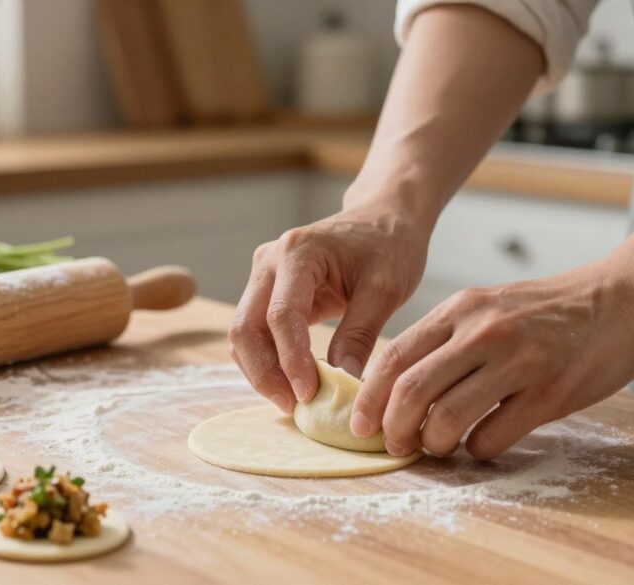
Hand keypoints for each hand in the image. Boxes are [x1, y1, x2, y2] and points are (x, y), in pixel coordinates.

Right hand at [229, 202, 429, 412]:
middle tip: (294, 406)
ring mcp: (263, 276)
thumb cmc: (389, 246)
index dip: (291, 360)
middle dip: (265, 373)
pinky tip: (292, 383)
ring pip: (243, 334)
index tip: (309, 394)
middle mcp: (269, 261)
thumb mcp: (386, 289)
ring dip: (262, 372)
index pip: (281, 315)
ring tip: (294, 401)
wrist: (383, 219)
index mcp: (298, 252)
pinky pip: (256, 333)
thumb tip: (342, 382)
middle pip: (246, 328)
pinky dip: (268, 361)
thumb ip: (360, 334)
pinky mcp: (268, 292)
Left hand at [351, 262, 633, 459]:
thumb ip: (448, 339)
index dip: (369, 398)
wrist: (625, 297)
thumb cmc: (551, 310)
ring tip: (437, 448)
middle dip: (393, 428)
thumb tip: (401, 386)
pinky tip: (482, 444)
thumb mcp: (489, 307)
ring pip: (447, 417)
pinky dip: (478, 450)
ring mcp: (518, 360)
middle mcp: (482, 331)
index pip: (394, 356)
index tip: (361, 425)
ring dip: (433, 444)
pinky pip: (494, 435)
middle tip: (395, 446)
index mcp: (460, 309)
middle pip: (410, 389)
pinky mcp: (551, 391)